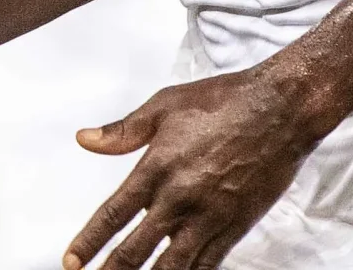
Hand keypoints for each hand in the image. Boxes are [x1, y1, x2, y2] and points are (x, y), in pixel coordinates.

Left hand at [62, 61, 330, 269]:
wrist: (281, 109)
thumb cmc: (224, 100)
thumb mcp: (165, 105)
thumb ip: (123, 130)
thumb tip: (85, 139)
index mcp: (157, 167)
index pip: (113, 215)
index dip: (89, 243)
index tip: (71, 261)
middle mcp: (180, 198)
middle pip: (136, 251)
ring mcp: (210, 216)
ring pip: (171, 267)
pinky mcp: (236, 225)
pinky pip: (208, 263)